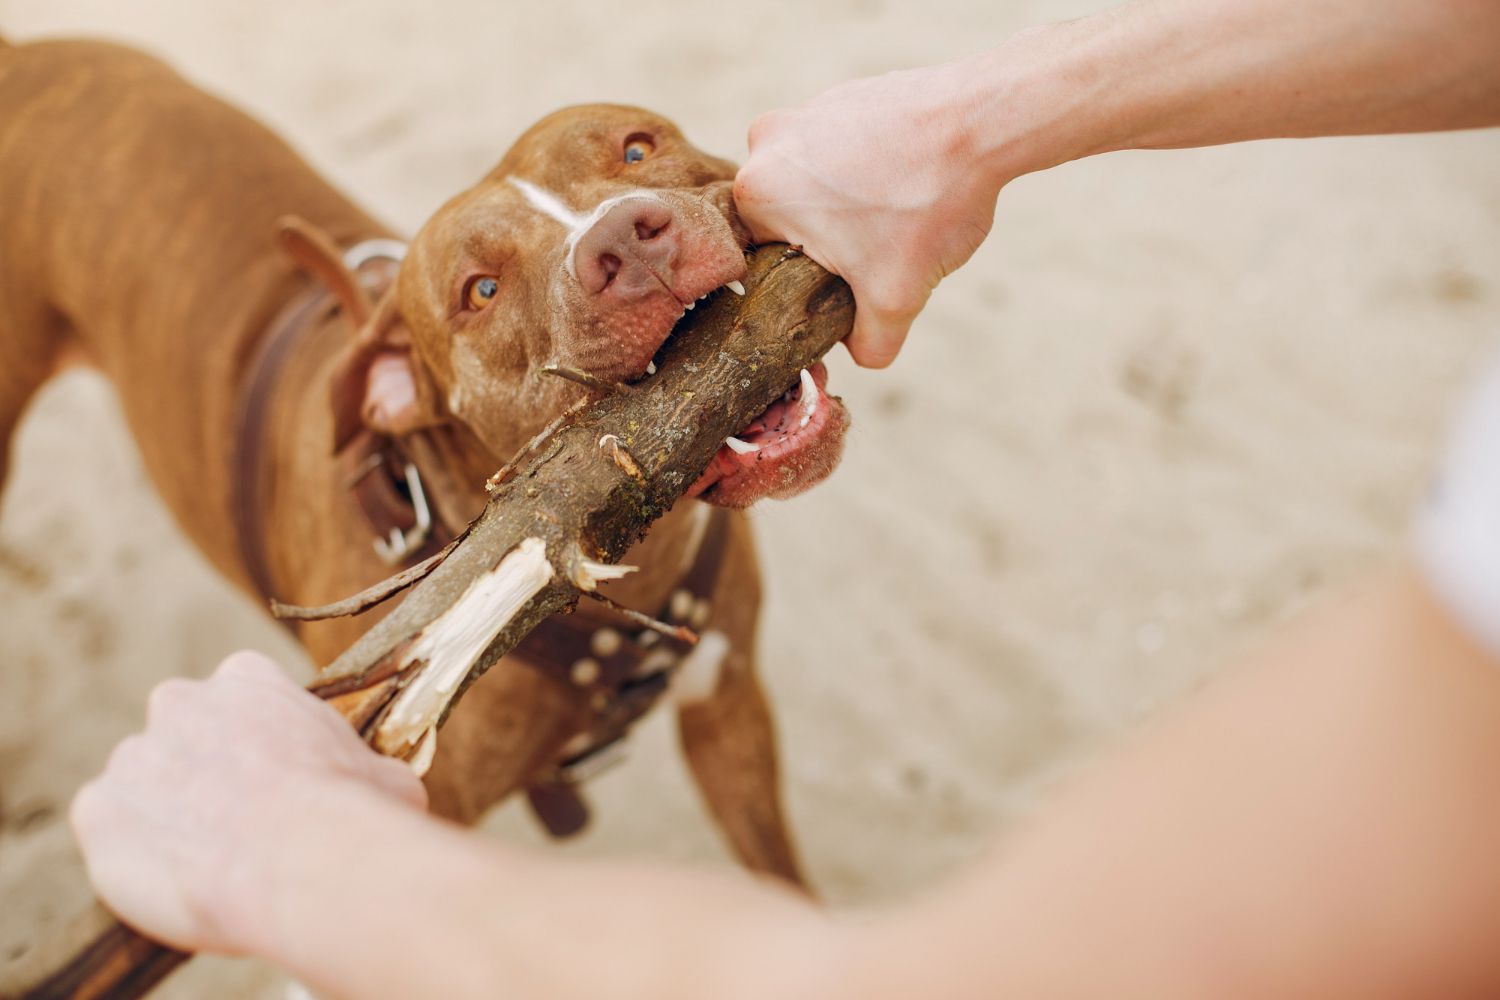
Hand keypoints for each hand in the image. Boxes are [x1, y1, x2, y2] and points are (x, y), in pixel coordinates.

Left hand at [70, 651, 426, 953]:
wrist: (304, 864)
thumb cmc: (355, 814)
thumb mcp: (385, 774)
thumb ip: (363, 766)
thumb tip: (387, 783)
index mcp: (247, 679)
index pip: (238, 695)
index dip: (256, 741)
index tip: (272, 776)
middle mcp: (181, 702)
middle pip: (181, 735)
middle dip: (202, 771)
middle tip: (237, 820)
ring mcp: (133, 756)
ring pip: (142, 787)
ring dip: (166, 816)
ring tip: (210, 861)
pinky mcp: (97, 811)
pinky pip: (108, 832)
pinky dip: (132, 855)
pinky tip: (175, 878)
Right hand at [734, 61, 1006, 367]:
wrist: (983, 122)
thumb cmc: (929, 202)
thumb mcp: (894, 300)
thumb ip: (867, 345)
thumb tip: (859, 350)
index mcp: (756, 192)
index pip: (763, 264)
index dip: (805, 285)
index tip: (846, 282)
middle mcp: (766, 143)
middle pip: (790, 225)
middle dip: (832, 246)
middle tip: (879, 252)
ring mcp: (804, 112)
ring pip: (817, 189)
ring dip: (852, 210)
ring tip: (899, 214)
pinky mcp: (842, 96)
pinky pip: (844, 154)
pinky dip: (872, 173)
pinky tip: (909, 182)